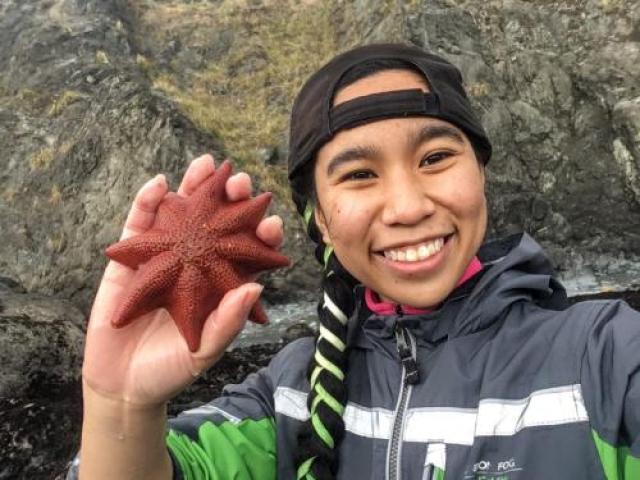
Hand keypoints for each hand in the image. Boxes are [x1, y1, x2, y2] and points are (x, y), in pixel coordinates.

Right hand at [81, 154, 283, 406]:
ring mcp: (164, 256)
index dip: (261, 235)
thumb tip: (257, 287)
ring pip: (181, 214)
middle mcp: (196, 263)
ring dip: (193, 187)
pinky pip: (139, 224)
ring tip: (206, 164)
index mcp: (220, 282)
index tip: (272, 223)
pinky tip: (159, 183)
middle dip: (231, 200)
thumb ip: (228, 322)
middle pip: (217, 223)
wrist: (123, 382)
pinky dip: (147, 202)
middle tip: (241, 181)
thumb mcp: (206, 351)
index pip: (246, 252)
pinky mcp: (131, 258)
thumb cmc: (171, 369)